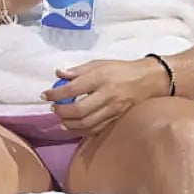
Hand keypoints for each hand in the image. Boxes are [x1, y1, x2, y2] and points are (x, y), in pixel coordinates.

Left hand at [43, 58, 169, 136]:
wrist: (148, 80)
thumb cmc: (120, 69)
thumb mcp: (99, 63)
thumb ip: (78, 70)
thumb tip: (58, 73)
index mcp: (100, 77)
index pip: (74, 88)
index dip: (56, 93)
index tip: (45, 95)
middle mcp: (106, 95)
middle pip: (79, 110)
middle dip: (62, 111)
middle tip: (53, 108)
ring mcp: (112, 109)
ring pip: (87, 123)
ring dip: (69, 124)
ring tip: (60, 119)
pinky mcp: (116, 119)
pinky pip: (96, 129)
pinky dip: (81, 131)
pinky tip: (72, 127)